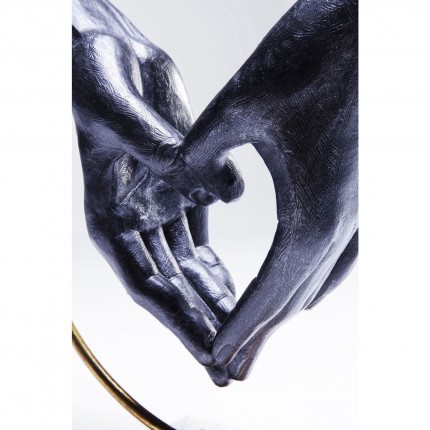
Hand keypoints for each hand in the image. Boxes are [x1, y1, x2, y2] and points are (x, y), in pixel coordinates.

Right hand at [72, 0, 234, 385]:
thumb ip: (165, 155)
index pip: (147, 285)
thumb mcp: (122, 116)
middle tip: (232, 366)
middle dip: (204, 325)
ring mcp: (163, 205)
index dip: (179, 323)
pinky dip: (223, 260)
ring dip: (218, 299)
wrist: (110, 54)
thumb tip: (229, 191)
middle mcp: (138, 220)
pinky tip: (244, 284)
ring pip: (192, 265)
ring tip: (245, 333)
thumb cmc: (96, 81)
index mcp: (112, 219)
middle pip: (175, 286)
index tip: (210, 356)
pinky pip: (205, 232)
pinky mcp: (185, 184)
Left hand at [181, 0, 357, 379]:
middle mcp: (342, 223)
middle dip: (259, 336)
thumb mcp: (241, 103)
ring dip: (283, 314)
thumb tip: (159, 188)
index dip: (238, 328)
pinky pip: (334, 257)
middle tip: (232, 371)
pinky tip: (299, 287)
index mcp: (312, 212)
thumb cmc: (315, 53)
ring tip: (258, 337)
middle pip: (293, 301)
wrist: (373, 24)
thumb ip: (197, 153)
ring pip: (315, 282)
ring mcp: (358, 212)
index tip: (216, 359)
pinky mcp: (361, 194)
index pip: (268, 293)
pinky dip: (308, 281)